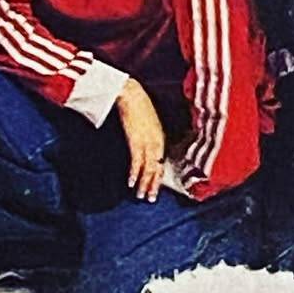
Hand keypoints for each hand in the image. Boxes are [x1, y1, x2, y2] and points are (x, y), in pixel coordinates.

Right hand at [115, 78, 165, 201]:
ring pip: (149, 168)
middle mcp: (157, 141)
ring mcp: (147, 141)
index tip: (155, 188)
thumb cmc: (138, 105)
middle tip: (150, 198)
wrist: (131, 94)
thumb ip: (149, 135)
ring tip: (140, 195)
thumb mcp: (148, 122)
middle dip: (153, 185)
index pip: (162, 162)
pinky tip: (131, 182)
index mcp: (160, 137)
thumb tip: (145, 146)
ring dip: (144, 183)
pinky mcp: (136, 140)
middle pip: (157, 168)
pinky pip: (137, 161)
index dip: (159, 177)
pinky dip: (134, 173)